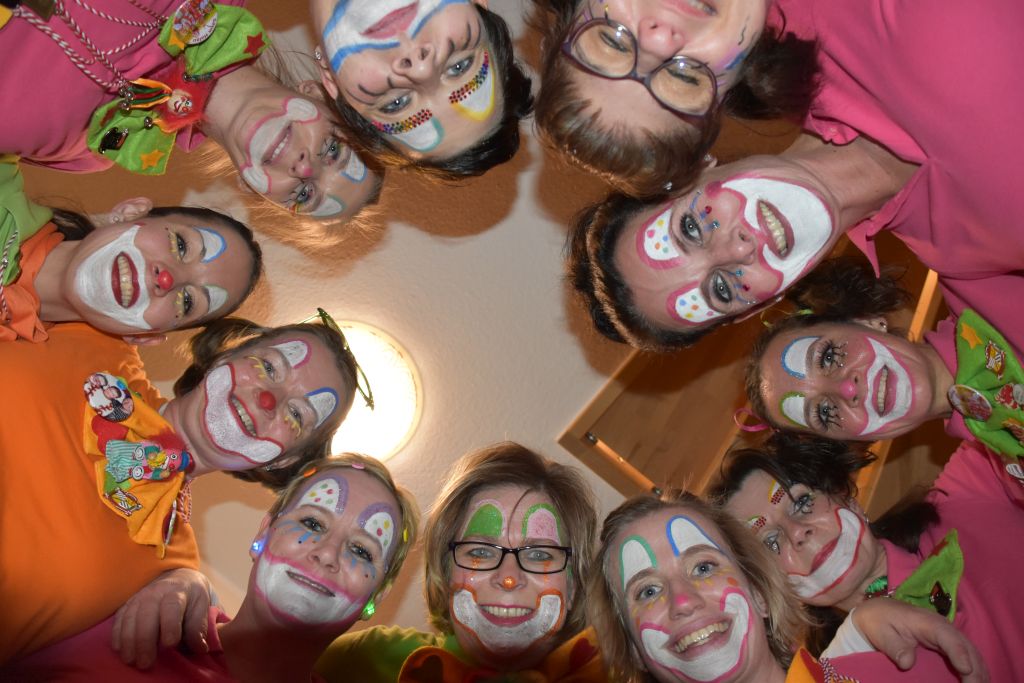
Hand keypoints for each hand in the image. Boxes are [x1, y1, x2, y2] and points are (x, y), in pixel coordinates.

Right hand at [111, 568, 211, 668]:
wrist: (179, 577)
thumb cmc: (192, 597)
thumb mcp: (203, 606)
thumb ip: (200, 627)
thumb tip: (200, 647)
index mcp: (178, 591)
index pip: (172, 606)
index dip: (170, 625)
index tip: (170, 644)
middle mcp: (157, 592)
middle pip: (146, 614)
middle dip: (145, 640)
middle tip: (146, 663)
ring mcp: (140, 596)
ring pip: (130, 617)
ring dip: (128, 640)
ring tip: (131, 660)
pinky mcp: (128, 603)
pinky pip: (120, 618)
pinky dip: (117, 634)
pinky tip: (119, 649)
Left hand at [852, 598, 988, 681]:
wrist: (878, 612)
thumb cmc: (879, 621)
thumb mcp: (881, 632)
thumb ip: (894, 645)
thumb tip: (907, 663)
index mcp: (927, 622)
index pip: (948, 637)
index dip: (959, 653)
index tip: (966, 670)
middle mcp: (943, 627)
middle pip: (966, 646)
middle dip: (975, 668)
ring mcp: (948, 635)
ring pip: (971, 652)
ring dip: (979, 670)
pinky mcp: (948, 643)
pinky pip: (967, 655)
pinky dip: (976, 668)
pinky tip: (979, 681)